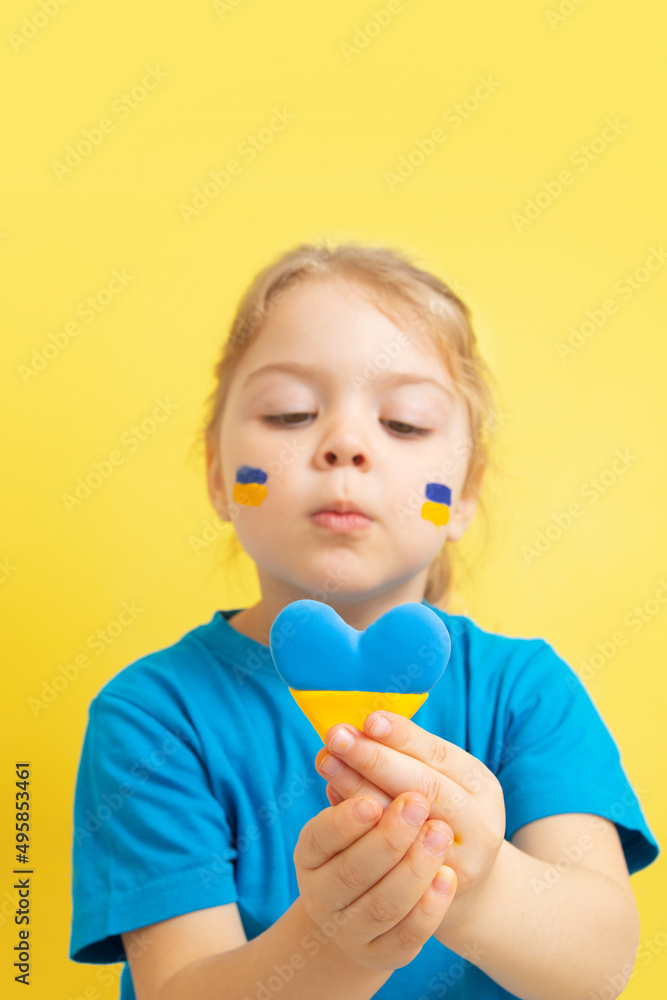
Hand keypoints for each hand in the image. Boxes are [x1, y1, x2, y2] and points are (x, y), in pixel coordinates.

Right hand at [293, 791, 456, 971]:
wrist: (370, 904)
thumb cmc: (365, 841)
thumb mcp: (354, 813)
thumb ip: (361, 782)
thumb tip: (370, 734)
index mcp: (309, 853)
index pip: (320, 837)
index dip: (345, 821)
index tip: (372, 801)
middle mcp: (322, 895)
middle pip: (352, 872)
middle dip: (387, 838)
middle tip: (417, 804)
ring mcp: (351, 930)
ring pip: (382, 905)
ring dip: (413, 869)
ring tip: (440, 833)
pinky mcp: (385, 953)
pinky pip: (407, 936)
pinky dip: (428, 908)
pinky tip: (447, 877)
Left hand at [314, 711, 505, 932]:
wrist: (467, 887)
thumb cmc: (440, 815)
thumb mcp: (437, 780)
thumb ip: (400, 759)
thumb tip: (353, 734)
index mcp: (481, 786)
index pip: (439, 754)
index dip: (403, 736)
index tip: (368, 719)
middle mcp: (480, 824)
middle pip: (425, 787)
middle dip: (375, 759)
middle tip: (337, 738)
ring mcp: (460, 865)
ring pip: (407, 829)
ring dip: (361, 792)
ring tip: (328, 764)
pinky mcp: (433, 898)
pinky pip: (394, 865)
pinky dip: (361, 835)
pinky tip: (336, 811)